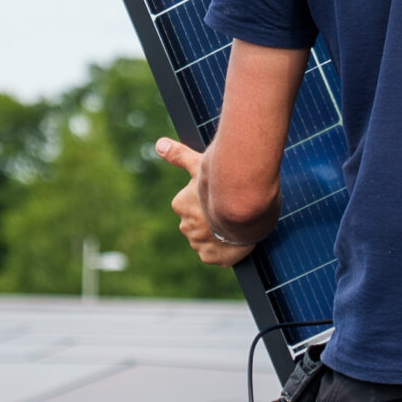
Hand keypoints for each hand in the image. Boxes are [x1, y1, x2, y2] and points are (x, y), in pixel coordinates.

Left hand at [156, 138, 255, 266]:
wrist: (242, 206)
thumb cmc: (221, 183)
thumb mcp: (200, 164)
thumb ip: (179, 155)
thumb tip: (159, 144)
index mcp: (181, 205)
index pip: (191, 205)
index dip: (206, 202)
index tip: (218, 199)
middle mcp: (186, 226)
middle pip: (199, 224)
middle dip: (210, 220)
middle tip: (228, 211)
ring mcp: (198, 243)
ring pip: (207, 240)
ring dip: (217, 236)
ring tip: (234, 226)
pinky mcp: (211, 258)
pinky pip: (216, 255)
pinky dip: (224, 251)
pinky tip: (234, 239)